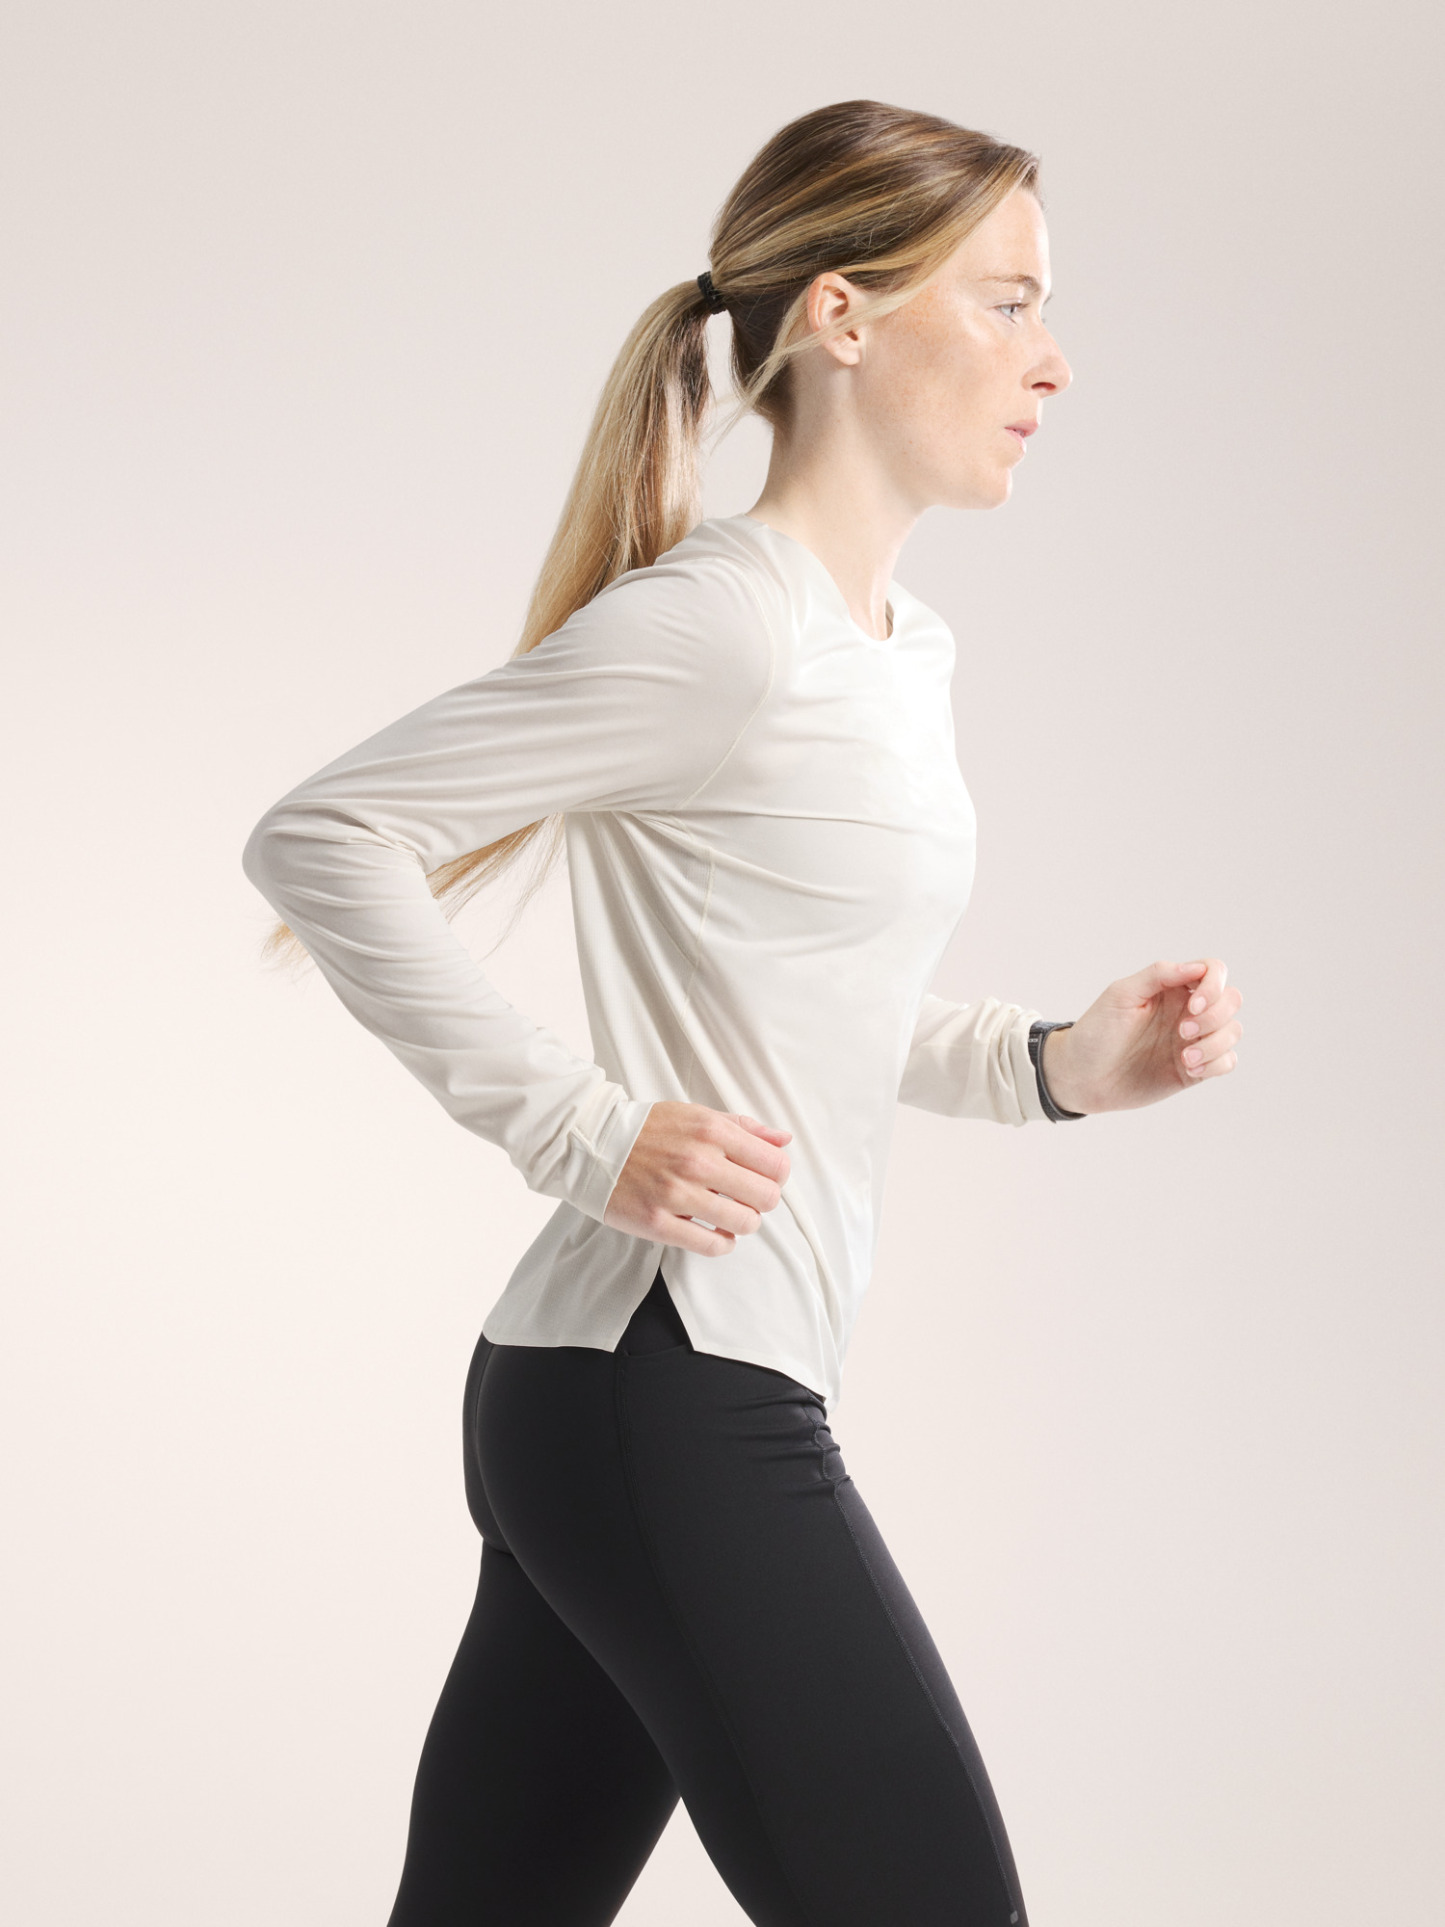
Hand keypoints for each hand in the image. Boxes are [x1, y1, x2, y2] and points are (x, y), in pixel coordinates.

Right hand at [603, 1102, 792, 1254]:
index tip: (765, 1179)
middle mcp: (698, 1161)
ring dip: (742, 1223)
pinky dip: (722, 1243)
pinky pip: (712, 1246)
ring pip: (744, 1223)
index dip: (777, 1176)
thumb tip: (783, 1140)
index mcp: (711, 1131)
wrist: (593, 1144)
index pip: (775, 1164)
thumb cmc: (647, 1130)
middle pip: (766, 1197)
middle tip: (746, 1199)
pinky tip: (714, 1233)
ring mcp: (677, 1194)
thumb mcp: (697, 1115)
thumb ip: (744, 1128)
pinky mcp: (658, 1222)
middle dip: (762, 1201)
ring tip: (729, 1216)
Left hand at [1041, 957, 1242, 1114]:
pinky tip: (1189, 1068)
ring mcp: (1193, 1040)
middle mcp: (1187, 1010)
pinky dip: (1217, 1063)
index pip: (1213, 971)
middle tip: (1182, 1031)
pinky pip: (1227, 1061)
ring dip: (1216, 1043)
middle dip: (1215, 1016)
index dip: (1214, 985)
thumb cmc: (1096, 1032)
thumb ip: (1157, 975)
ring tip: (1185, 1058)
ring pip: (1232, 1031)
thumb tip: (1196, 967)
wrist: (1081, 1077)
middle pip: (1231, 1000)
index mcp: (1171, 988)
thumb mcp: (1120, 995)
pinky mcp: (1194, 1069)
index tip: (1193, 1005)